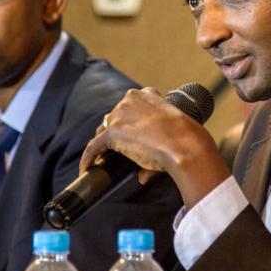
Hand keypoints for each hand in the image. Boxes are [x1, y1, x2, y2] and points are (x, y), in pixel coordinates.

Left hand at [80, 87, 229, 207]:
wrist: (184, 143)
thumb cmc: (184, 139)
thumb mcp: (171, 130)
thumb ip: (156, 144)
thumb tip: (143, 175)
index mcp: (146, 95)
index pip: (128, 107)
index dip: (127, 122)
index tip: (129, 136)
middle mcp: (130, 100)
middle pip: (113, 118)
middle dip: (114, 134)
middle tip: (117, 153)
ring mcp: (119, 115)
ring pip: (102, 131)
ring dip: (102, 145)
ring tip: (103, 161)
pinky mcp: (112, 133)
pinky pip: (93, 147)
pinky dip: (88, 159)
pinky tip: (86, 169)